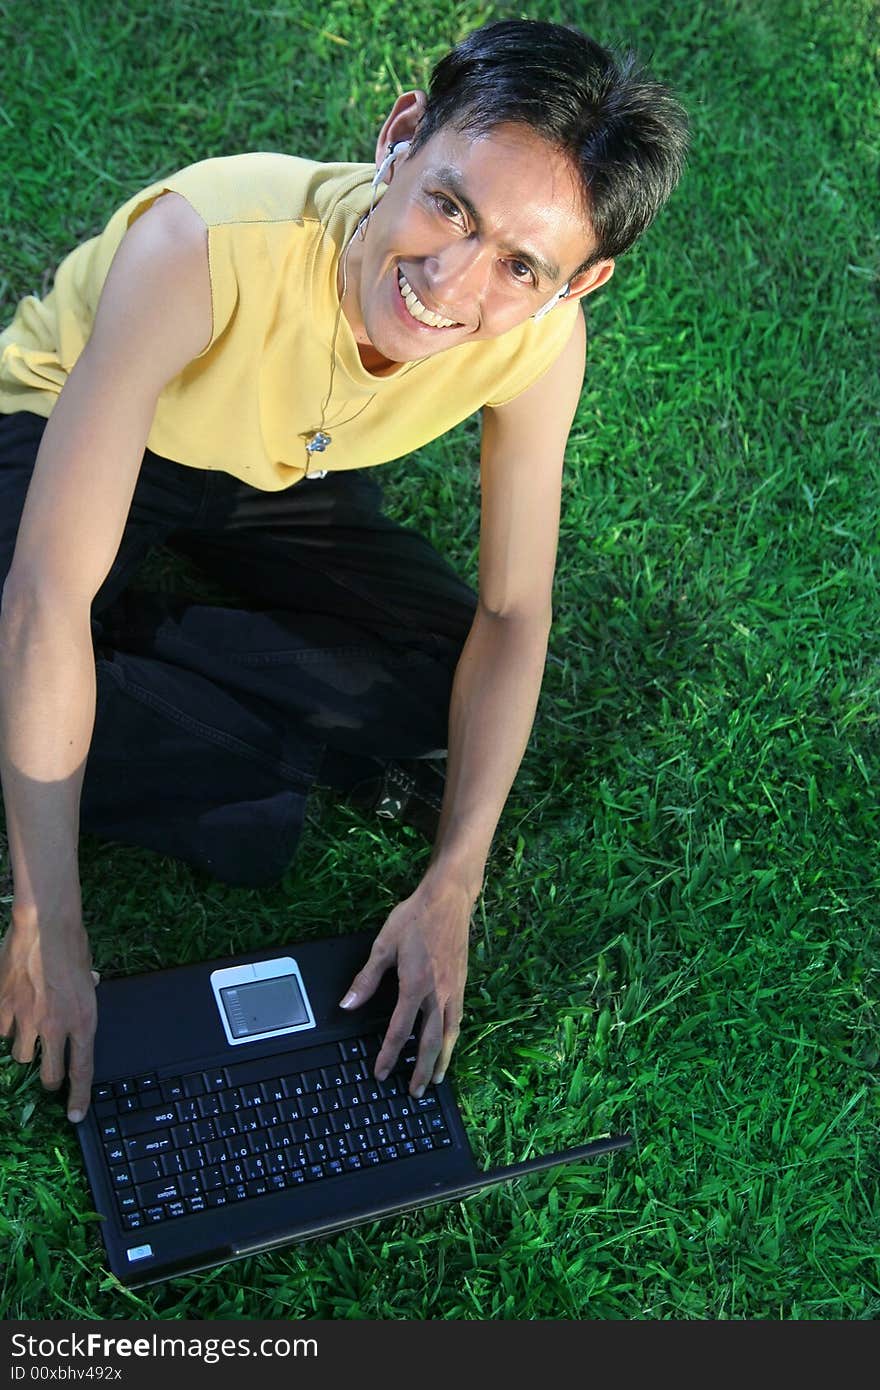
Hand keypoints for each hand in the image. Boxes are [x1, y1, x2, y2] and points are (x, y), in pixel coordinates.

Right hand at [0, 916, 98, 1121]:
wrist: (45, 926)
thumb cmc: (72, 945)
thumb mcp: (88, 973)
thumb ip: (87, 990)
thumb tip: (91, 985)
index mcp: (84, 1021)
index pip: (83, 1071)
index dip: (79, 1098)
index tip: (75, 1116)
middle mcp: (56, 1027)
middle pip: (50, 1074)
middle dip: (50, 1078)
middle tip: (49, 1069)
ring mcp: (27, 1020)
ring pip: (21, 1057)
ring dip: (26, 1049)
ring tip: (30, 1028)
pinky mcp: (4, 1008)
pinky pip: (2, 1032)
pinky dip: (6, 1027)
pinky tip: (11, 1011)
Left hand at [339, 878, 471, 1095]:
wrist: (449, 898)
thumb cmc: (415, 918)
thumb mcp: (384, 945)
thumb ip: (366, 979)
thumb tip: (347, 1005)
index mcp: (415, 985)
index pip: (400, 1031)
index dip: (389, 1056)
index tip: (380, 1072)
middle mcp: (438, 993)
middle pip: (431, 1042)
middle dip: (421, 1070)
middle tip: (414, 1092)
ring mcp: (454, 990)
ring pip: (450, 1035)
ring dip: (442, 1060)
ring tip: (436, 1080)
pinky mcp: (463, 983)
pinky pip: (458, 1019)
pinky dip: (453, 1038)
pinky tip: (449, 1045)